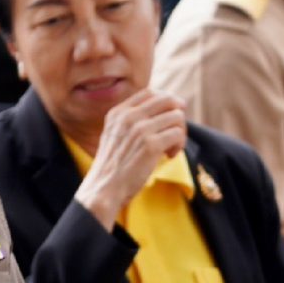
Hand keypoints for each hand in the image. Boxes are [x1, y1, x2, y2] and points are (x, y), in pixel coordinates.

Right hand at [73, 90, 188, 226]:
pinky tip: (169, 156)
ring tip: (170, 149)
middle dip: (178, 115)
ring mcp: (140, 129)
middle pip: (168, 100)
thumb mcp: (114, 135)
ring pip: (177, 117)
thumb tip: (163, 110)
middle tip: (176, 133)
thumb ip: (131, 121)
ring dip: (180, 133)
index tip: (171, 116)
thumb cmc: (113, 167)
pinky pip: (178, 134)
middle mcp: (129, 116)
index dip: (166, 101)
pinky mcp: (151, 145)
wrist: (103, 189)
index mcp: (118, 112)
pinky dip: (179, 145)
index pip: (150, 93)